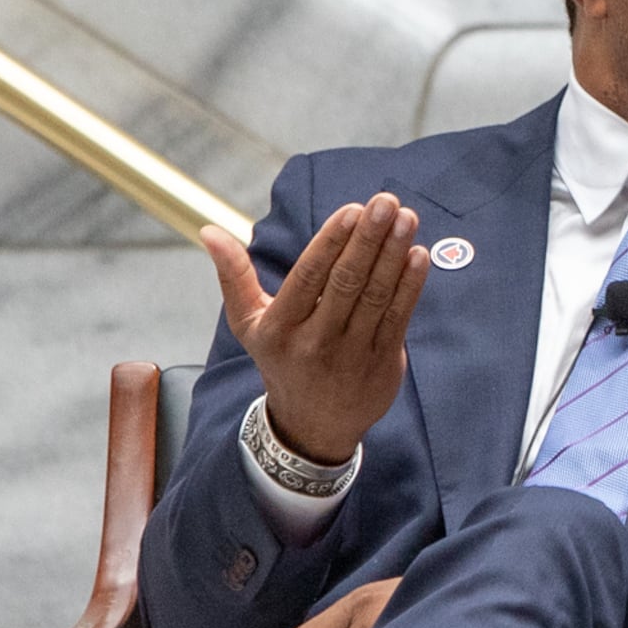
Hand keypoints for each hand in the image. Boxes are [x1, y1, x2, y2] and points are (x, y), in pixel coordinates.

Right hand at [200, 192, 428, 465]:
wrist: (312, 425)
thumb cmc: (280, 359)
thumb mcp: (250, 323)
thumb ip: (234, 275)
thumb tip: (209, 230)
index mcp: (281, 327)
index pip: (309, 277)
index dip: (332, 242)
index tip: (352, 209)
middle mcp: (315, 341)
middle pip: (346, 282)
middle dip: (369, 239)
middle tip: (387, 202)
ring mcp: (352, 353)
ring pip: (376, 296)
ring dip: (394, 254)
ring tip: (407, 218)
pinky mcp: (382, 362)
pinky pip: (398, 317)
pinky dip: (411, 285)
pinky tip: (418, 254)